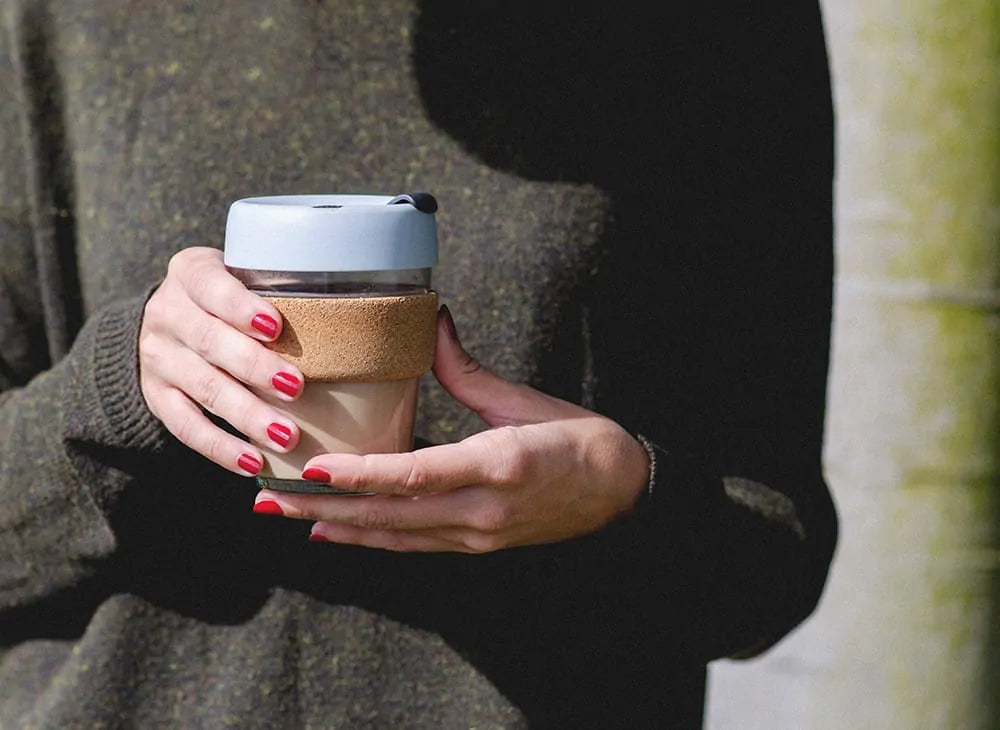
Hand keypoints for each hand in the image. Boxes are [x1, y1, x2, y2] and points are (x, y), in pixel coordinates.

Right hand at [139, 247, 302, 474]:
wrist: (172, 321)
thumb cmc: (232, 297)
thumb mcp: (244, 277)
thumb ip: (279, 289)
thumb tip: (352, 315)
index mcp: (191, 273)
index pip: (212, 287)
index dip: (241, 308)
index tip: (276, 328)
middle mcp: (167, 313)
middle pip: (210, 342)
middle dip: (255, 367)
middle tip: (296, 387)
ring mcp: (159, 357)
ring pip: (204, 388)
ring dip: (247, 415)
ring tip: (286, 436)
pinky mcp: (157, 396)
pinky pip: (186, 427)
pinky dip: (221, 447)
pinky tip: (253, 464)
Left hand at [253, 306, 650, 552]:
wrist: (620, 491)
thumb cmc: (578, 438)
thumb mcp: (523, 402)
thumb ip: (468, 371)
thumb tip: (432, 322)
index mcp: (498, 464)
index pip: (417, 475)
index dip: (362, 476)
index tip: (314, 469)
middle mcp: (483, 510)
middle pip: (392, 516)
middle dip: (325, 509)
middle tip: (267, 499)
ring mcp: (479, 536)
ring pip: (396, 537)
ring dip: (339, 528)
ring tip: (286, 517)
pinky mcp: (479, 546)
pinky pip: (415, 544)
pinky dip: (373, 538)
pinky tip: (337, 532)